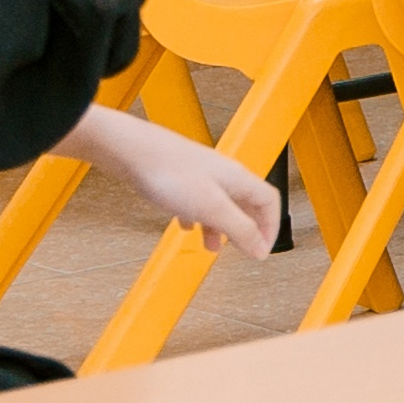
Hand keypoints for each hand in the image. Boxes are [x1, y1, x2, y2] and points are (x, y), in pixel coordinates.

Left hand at [72, 104, 281, 258]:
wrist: (133, 152)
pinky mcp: (181, 177)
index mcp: (238, 179)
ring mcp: (202, 175)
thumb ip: (240, 229)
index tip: (262, 250)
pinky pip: (197, 200)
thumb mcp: (213, 209)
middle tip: (241, 250)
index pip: (269, 202)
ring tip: (211, 246)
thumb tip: (261, 250)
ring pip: (221, 204)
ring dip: (220, 228)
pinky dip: (197, 217)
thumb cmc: (171, 173)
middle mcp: (224, 175)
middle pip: (247, 203)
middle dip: (246, 229)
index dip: (270, 227)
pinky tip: (186, 226)